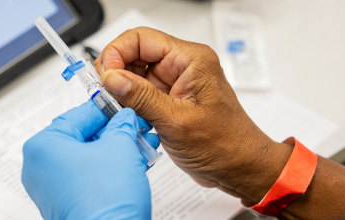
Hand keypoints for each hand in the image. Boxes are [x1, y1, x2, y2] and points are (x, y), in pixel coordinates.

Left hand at [21, 99, 159, 219]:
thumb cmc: (104, 201)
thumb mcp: (120, 148)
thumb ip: (122, 125)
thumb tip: (125, 117)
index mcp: (44, 146)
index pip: (79, 114)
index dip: (108, 108)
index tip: (124, 104)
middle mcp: (41, 167)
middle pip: (84, 136)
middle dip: (116, 131)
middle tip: (136, 125)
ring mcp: (52, 187)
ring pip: (89, 157)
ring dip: (117, 149)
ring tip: (141, 143)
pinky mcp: (66, 202)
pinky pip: (89, 175)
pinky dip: (110, 167)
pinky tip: (134, 161)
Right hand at [95, 27, 291, 205]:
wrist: (239, 168)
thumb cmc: (224, 145)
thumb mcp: (177, 121)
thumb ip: (141, 97)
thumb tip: (111, 78)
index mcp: (190, 60)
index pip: (141, 39)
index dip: (117, 53)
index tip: (105, 78)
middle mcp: (181, 66)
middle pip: (134, 54)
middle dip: (116, 73)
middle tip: (106, 96)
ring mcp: (174, 84)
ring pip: (134, 75)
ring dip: (121, 91)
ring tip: (116, 109)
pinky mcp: (168, 100)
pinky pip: (140, 94)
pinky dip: (129, 104)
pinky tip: (127, 117)